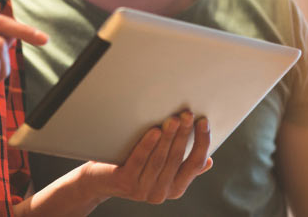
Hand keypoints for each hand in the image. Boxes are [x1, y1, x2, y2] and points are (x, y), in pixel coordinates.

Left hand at [81, 111, 211, 204]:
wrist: (98, 179)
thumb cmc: (132, 166)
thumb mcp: (160, 167)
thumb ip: (181, 165)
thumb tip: (208, 160)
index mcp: (175, 188)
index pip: (195, 164)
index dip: (202, 142)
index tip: (203, 122)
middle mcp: (162, 192)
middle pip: (178, 159)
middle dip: (184, 134)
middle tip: (187, 114)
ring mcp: (143, 190)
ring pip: (161, 159)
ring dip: (169, 137)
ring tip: (173, 118)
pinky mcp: (126, 182)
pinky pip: (140, 160)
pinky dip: (148, 144)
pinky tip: (154, 131)